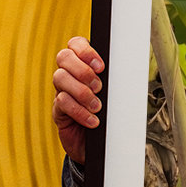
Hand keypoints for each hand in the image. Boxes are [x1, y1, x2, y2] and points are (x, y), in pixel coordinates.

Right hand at [52, 37, 104, 163]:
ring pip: (60, 78)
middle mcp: (69, 74)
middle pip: (63, 57)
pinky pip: (62, 102)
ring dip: (82, 91)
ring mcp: (61, 90)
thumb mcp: (114, 92)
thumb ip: (115, 78)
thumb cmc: (110, 112)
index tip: (101, 66)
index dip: (85, 50)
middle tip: (99, 86)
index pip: (75, 43)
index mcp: (83, 63)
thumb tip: (127, 68)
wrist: (101, 143)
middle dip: (83, 70)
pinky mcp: (58, 110)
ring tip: (97, 106)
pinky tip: (92, 120)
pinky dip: (79, 111)